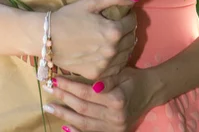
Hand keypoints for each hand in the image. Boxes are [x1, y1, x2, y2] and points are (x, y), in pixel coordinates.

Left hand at [42, 66, 158, 131]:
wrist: (151, 92)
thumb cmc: (134, 78)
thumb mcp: (121, 73)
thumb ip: (106, 79)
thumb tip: (90, 85)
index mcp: (117, 99)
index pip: (87, 93)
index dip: (69, 86)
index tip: (55, 79)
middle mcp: (115, 117)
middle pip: (83, 108)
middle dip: (63, 98)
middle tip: (48, 89)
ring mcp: (114, 128)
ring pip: (84, 123)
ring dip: (64, 115)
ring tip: (49, 107)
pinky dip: (76, 131)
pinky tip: (63, 126)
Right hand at [48, 0, 137, 79]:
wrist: (48, 38)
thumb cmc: (69, 17)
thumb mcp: (91, 2)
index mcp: (114, 31)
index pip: (132, 22)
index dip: (129, 15)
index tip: (122, 14)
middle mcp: (113, 50)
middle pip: (132, 38)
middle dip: (128, 30)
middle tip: (117, 25)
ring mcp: (105, 65)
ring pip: (126, 54)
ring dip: (124, 45)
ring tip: (113, 38)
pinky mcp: (97, 75)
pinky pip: (116, 68)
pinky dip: (116, 60)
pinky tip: (107, 52)